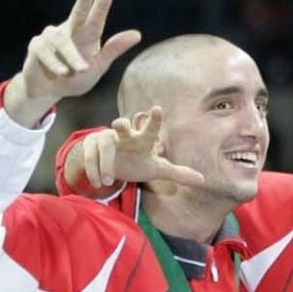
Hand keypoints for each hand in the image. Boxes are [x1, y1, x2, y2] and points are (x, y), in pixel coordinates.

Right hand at [2, 0, 141, 125]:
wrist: (49, 92)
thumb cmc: (76, 78)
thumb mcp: (98, 66)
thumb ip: (114, 50)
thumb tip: (137, 34)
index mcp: (88, 33)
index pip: (98, 9)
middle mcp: (70, 29)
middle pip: (79, 8)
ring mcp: (51, 36)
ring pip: (63, 42)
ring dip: (72, 58)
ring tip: (76, 71)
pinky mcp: (36, 46)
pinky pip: (47, 52)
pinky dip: (56, 64)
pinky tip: (61, 73)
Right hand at [75, 107, 205, 192]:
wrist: (110, 164)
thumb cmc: (137, 162)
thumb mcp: (156, 169)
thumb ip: (177, 173)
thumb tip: (202, 180)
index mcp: (142, 140)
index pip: (150, 129)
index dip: (154, 120)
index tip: (157, 109)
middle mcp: (125, 135)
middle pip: (122, 126)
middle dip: (122, 124)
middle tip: (120, 124)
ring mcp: (106, 138)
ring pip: (104, 145)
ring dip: (105, 163)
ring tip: (107, 181)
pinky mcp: (90, 145)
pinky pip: (89, 155)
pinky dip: (92, 168)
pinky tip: (97, 182)